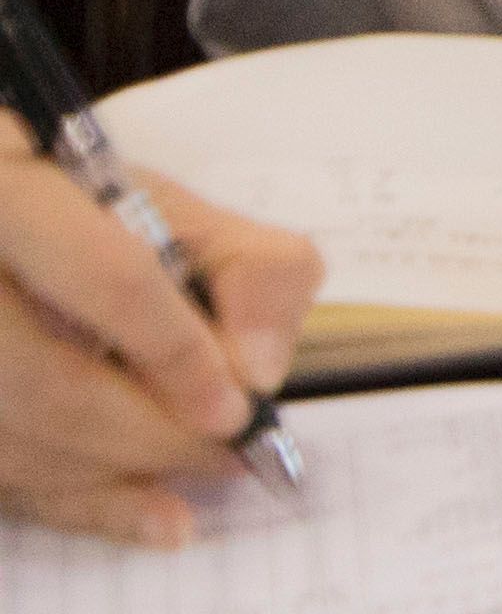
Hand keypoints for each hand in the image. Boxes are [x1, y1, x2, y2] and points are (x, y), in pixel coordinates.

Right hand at [0, 157, 305, 547]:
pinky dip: (85, 506)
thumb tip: (260, 369)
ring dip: (122, 473)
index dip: (180, 353)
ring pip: (19, 443)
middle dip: (156, 432)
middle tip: (233, 448)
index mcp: (16, 198)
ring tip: (209, 467)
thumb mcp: (180, 212)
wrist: (9, 229)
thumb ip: (251, 268)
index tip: (240, 405)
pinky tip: (158, 520)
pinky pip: (5, 479)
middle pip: (50, 383)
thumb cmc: (91, 217)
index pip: (107, 281)